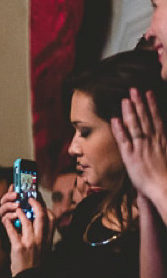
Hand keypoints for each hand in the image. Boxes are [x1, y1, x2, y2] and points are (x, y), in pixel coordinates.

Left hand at [0, 190, 50, 273]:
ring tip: (15, 209)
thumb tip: (35, 220)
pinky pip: (12, 231)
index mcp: (48, 238)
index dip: (45, 208)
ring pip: (26, 221)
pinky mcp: (18, 247)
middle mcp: (41, 239)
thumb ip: (42, 234)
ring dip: (19, 212)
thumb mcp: (44, 247)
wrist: (29, 277)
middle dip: (35, 205)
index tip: (39, 202)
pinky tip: (5, 220)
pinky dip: (8, 223)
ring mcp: (30, 243)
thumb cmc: (35, 261)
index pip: (51, 218)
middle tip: (28, 199)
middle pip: (41, 216)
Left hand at [113, 89, 166, 207]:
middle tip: (134, 89)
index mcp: (162, 140)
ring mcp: (141, 148)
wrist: (165, 188)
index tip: (148, 93)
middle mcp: (152, 141)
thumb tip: (161, 134)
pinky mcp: (131, 157)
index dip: (151, 105)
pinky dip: (119, 130)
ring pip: (135, 126)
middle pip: (145, 118)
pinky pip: (124, 141)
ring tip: (125, 99)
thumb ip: (163, 144)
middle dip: (139, 103)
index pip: (156, 118)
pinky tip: (115, 119)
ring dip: (130, 112)